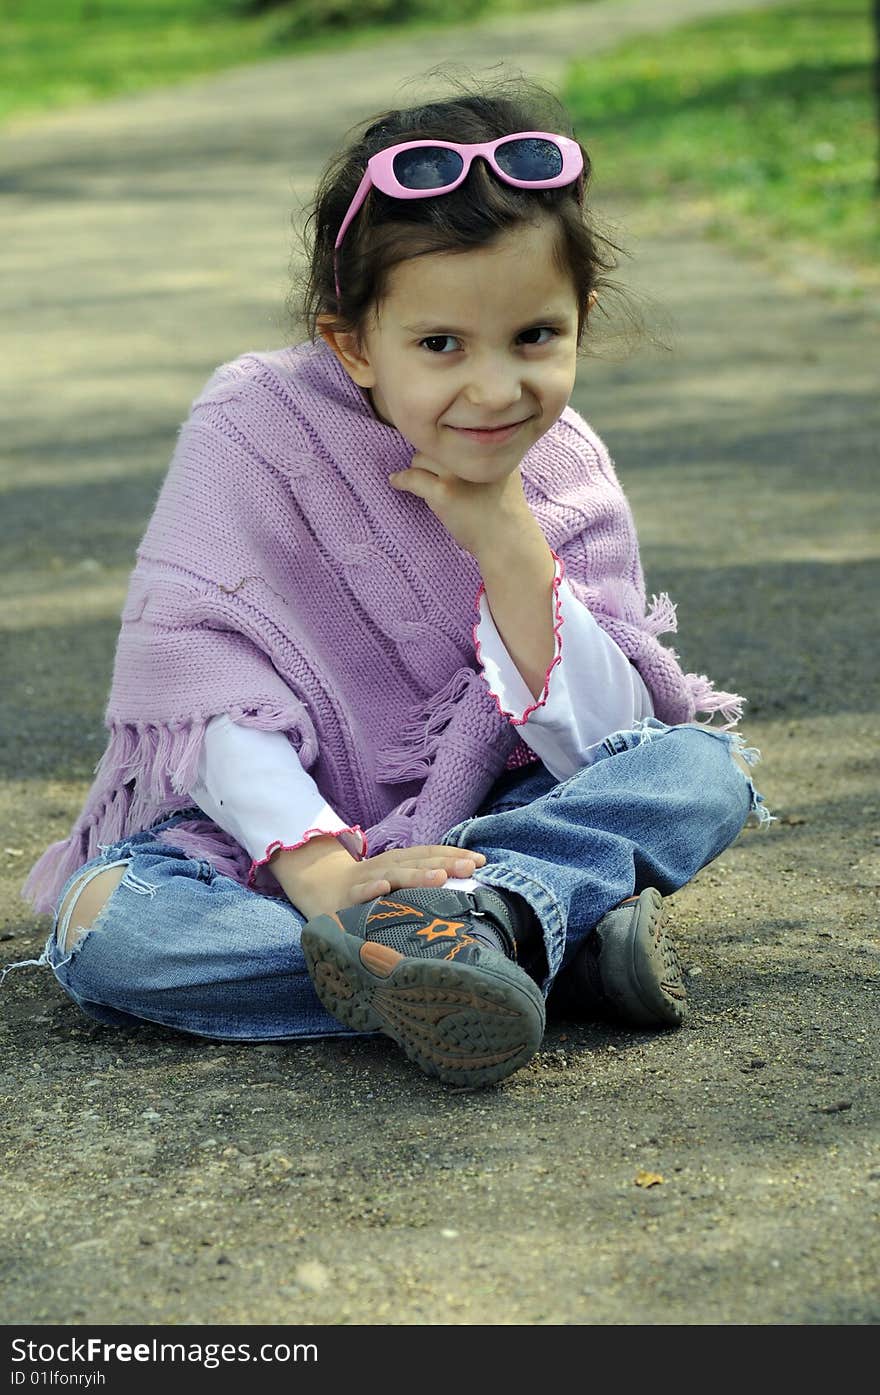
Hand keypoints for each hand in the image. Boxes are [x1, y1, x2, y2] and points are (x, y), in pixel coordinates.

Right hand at [302, 845, 487, 919]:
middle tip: (470, 867)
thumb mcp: (395, 880)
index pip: (429, 854)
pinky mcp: (346, 898)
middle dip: (445, 863)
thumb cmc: (367, 887)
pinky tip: (382, 889)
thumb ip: (421, 881)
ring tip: (439, 877)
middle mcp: (385, 867)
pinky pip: (358, 894)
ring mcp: (365, 881)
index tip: (481, 861)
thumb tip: (461, 883)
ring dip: (416, 875)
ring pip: (393, 875)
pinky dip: (369, 890)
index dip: (454, 855)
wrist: (318, 886)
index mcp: (399, 862)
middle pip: (417, 862)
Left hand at [388, 451, 530, 559]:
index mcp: (487, 448)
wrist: (507, 540)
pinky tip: (395, 481)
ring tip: (421, 483)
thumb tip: (455, 450)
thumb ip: (485, 459)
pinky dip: (401, 480)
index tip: (437, 458)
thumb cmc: (504, 513)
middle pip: (434, 445)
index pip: (453, 435)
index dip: (443, 447)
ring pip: (420, 458)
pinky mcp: (444, 492)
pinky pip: (412, 478)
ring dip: (418, 470)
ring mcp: (456, 474)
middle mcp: (472, 455)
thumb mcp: (504, 474)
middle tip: (430, 475)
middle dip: (429, 459)